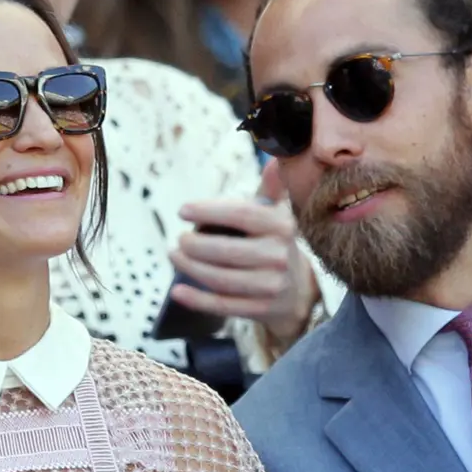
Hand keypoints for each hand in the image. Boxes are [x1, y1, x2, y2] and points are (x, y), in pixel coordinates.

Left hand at [168, 160, 319, 341]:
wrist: (298, 291)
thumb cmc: (275, 244)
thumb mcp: (277, 215)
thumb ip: (271, 189)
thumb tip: (273, 162)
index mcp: (281, 226)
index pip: (241, 215)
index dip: (209, 211)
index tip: (183, 210)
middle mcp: (279, 256)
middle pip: (227, 251)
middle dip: (195, 245)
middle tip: (179, 239)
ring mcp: (271, 286)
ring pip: (221, 279)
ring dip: (191, 268)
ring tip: (174, 256)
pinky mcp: (261, 310)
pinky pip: (223, 305)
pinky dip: (197, 299)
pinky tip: (177, 291)